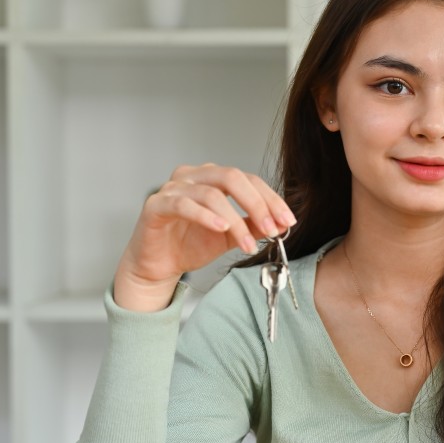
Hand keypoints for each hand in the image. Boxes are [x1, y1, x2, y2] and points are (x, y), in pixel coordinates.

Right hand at [113, 163, 295, 311]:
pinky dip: (206, 216)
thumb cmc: (189, 244)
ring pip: (211, 194)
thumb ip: (252, 226)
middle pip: (232, 177)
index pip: (248, 180)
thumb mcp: (230, 236)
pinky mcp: (156, 205)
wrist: (158, 266)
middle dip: (257, 204)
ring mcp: (172, 188)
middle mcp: (193, 176)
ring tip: (247, 243)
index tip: (288, 220)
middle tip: (272, 228)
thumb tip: (280, 224)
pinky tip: (221, 228)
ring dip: (235, 220)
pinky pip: (183, 204)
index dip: (271, 199)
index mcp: (213, 178)